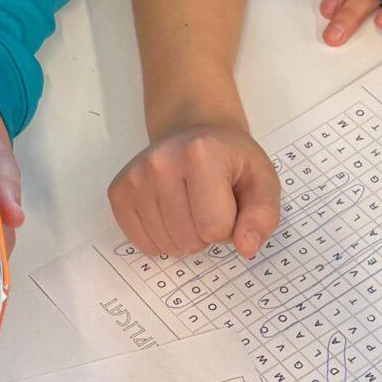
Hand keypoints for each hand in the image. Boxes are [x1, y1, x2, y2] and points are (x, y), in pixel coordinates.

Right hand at [109, 116, 279, 259]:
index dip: (229, 225)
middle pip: (190, 240)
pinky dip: (161, 239)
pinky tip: (170, 215)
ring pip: (166, 245)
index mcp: (200, 154)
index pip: (215, 227)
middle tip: (209, 205)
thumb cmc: (230, 160)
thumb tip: (246, 248)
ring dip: (184, 238)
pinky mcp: (118, 192)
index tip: (228, 203)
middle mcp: (160, 163)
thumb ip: (262, 215)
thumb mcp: (263, 180)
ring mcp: (135, 178)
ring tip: (190, 208)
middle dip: (206, 234)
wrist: (193, 132)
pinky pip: (142, 243)